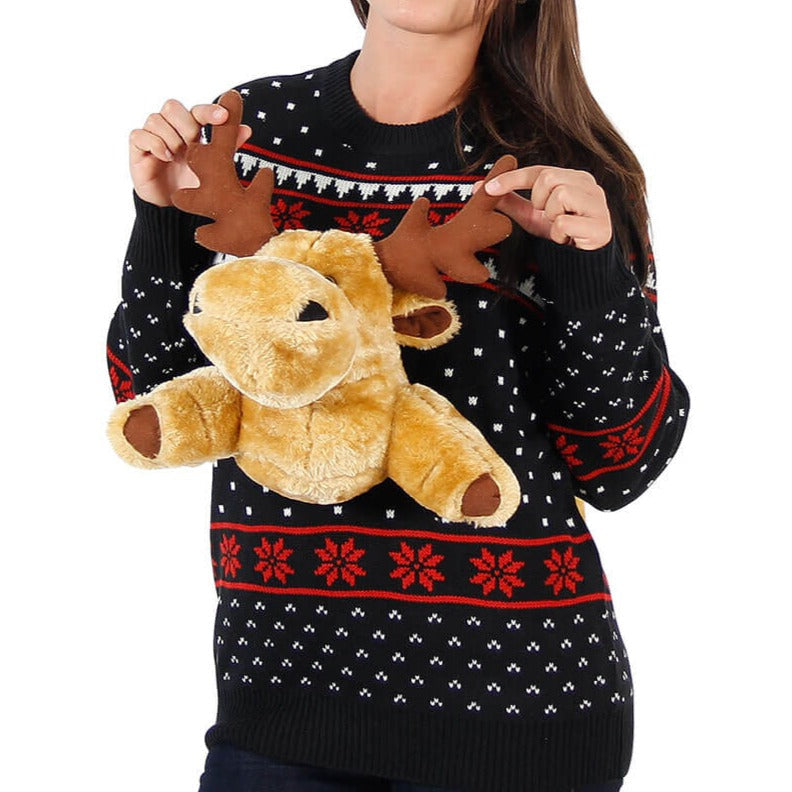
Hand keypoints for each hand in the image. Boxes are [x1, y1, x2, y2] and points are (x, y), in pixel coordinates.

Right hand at [129, 99, 251, 207]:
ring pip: (156, 119)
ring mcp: (153, 137)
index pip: (196, 111)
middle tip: (193, 144)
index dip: (208, 111)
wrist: (172, 208)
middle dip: (186, 124)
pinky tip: (166, 157)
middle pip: (172, 107)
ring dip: (170, 137)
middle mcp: (170, 128)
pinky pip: (140, 135)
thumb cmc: (193, 183)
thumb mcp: (213, 166)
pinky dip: (155, 144)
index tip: (224, 117)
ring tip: (178, 156)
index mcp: (189, 129)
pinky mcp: (138, 149)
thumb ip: (227, 146)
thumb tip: (247, 129)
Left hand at [473, 165, 611, 249]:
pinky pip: (565, 222)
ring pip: (560, 195)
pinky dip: (559, 235)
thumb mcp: (532, 216)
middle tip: (546, 216)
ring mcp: (599, 204)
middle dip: (538, 200)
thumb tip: (480, 186)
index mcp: (574, 178)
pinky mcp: (601, 225)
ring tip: (560, 228)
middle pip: (549, 177)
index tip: (488, 189)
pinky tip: (568, 240)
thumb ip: (510, 200)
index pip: (540, 170)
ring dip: (551, 218)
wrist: (582, 266)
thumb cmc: (560, 235)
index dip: (512, 178)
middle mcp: (590, 185)